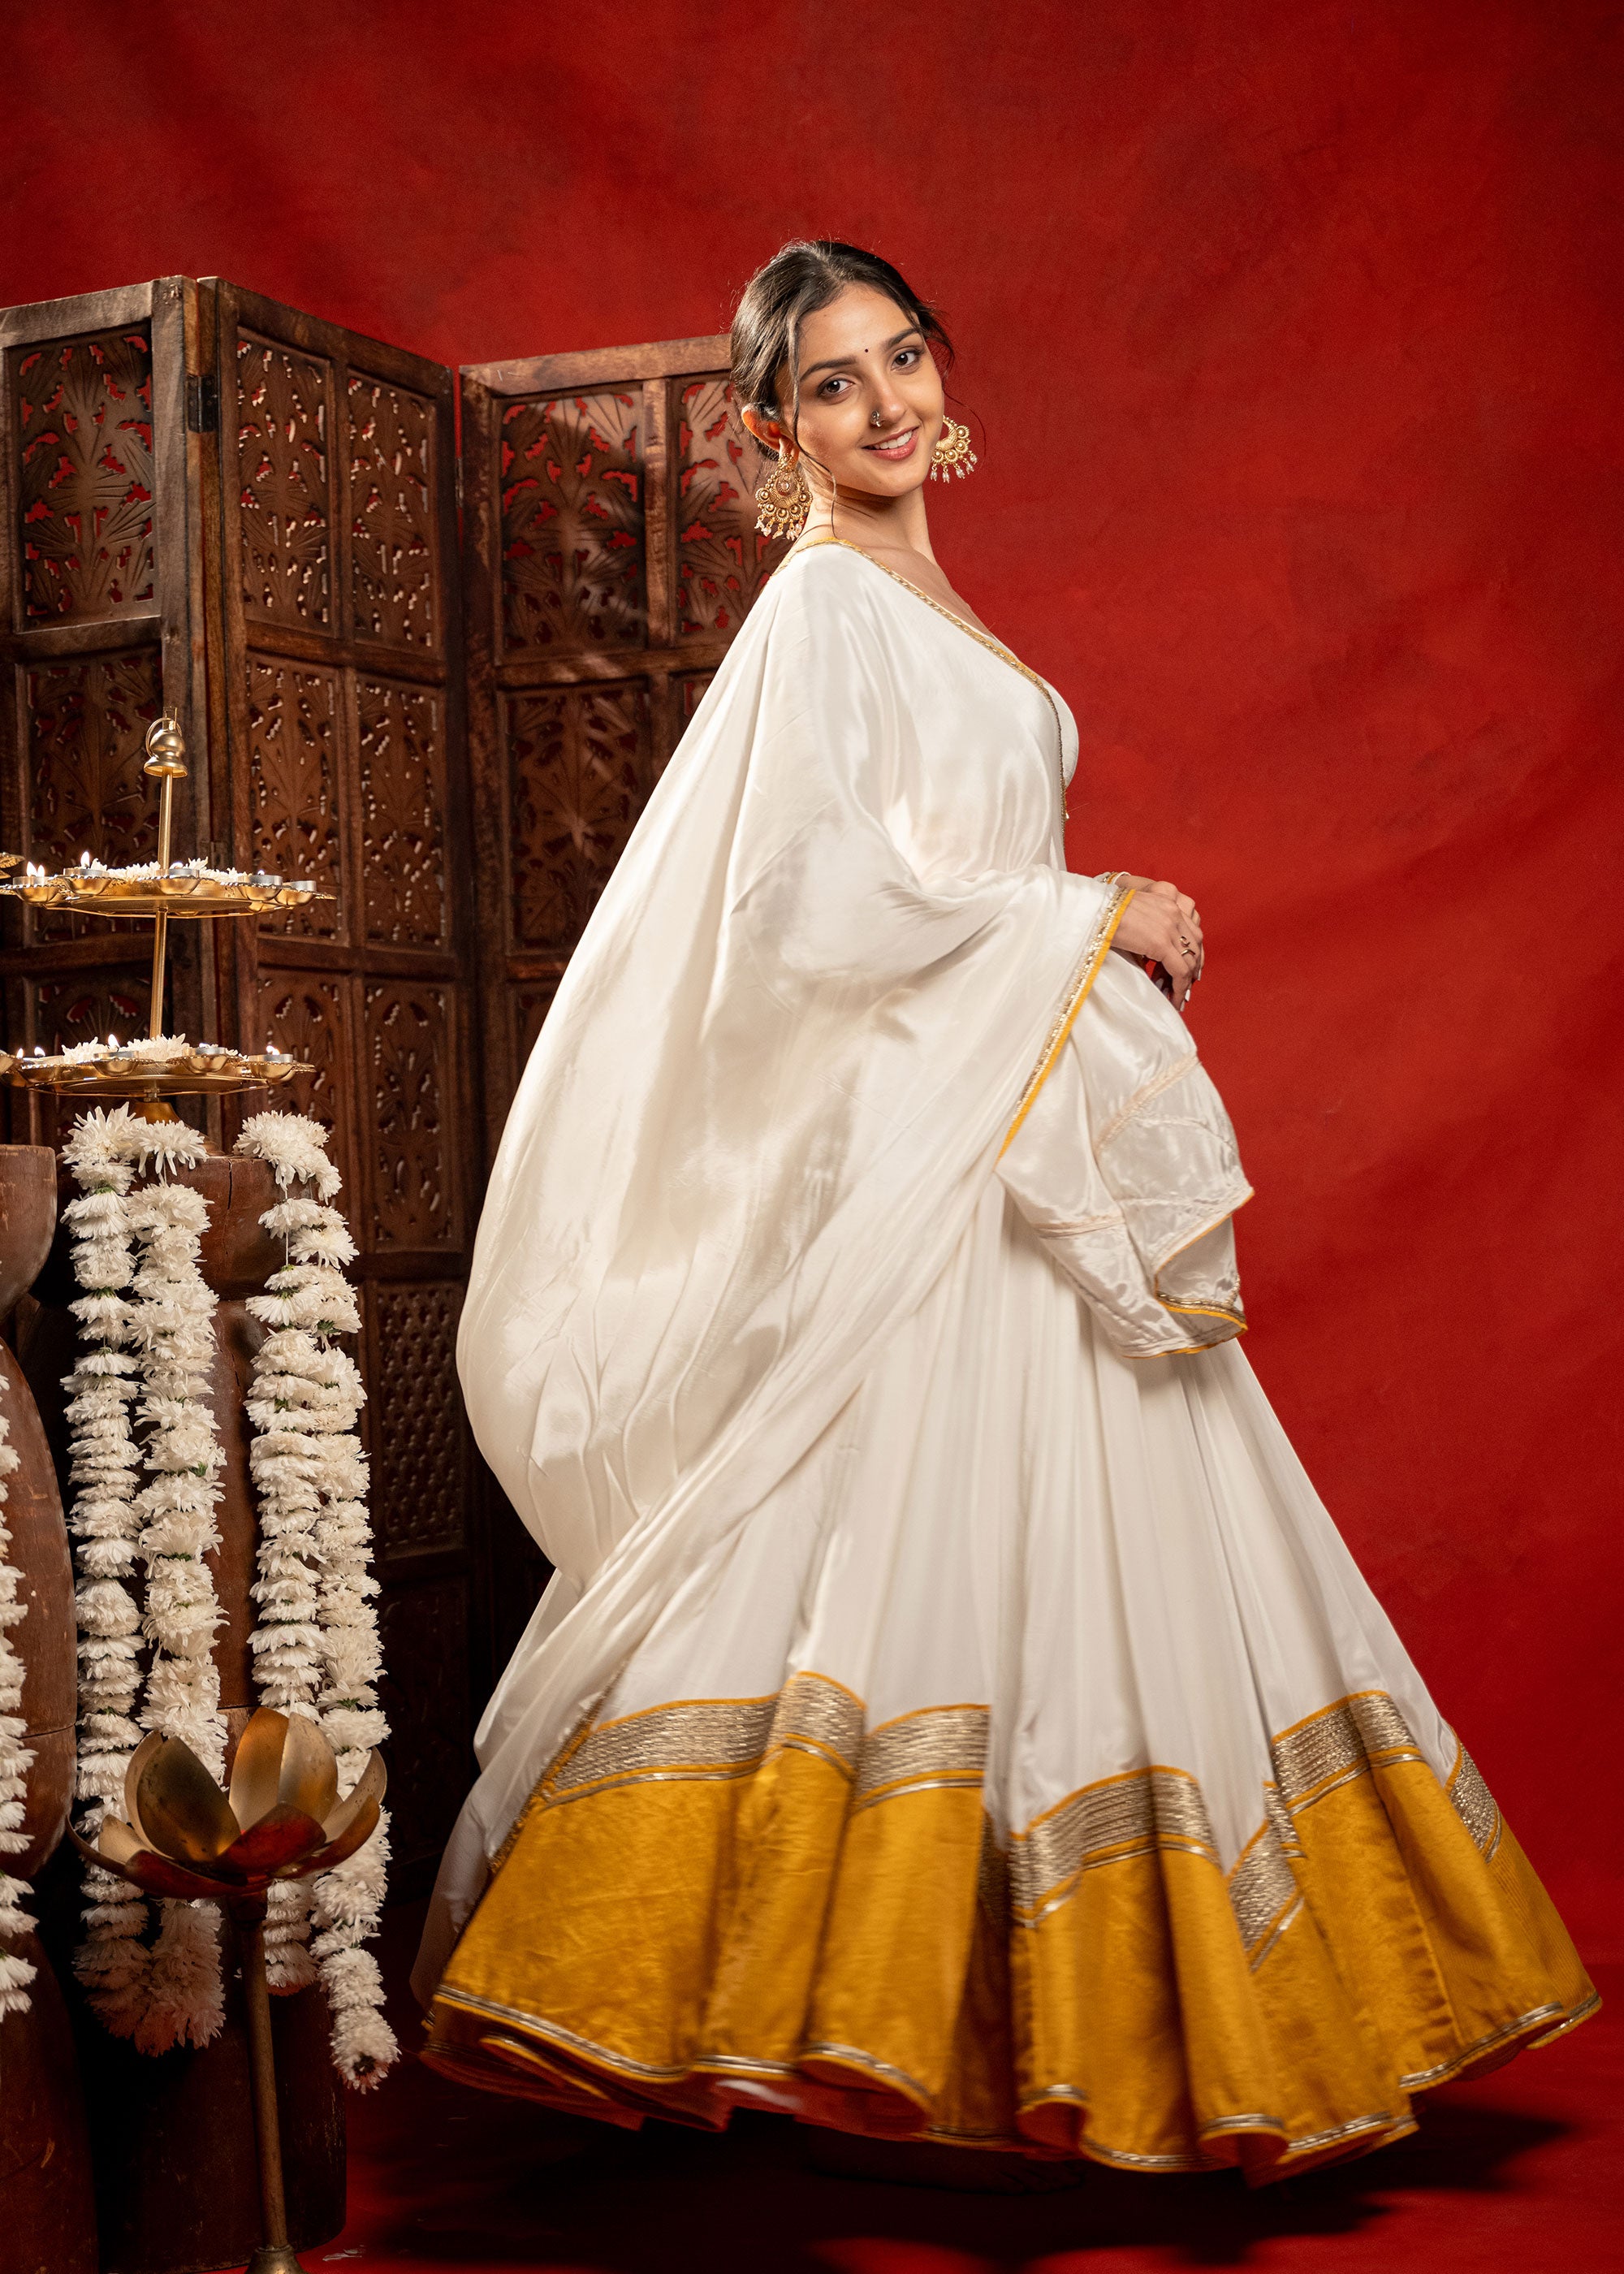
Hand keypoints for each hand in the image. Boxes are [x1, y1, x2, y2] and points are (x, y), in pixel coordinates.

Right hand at [1108, 876, 1203, 1010]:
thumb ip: (1146, 931)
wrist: (1091, 909)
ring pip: (1190, 960)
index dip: (1193, 951)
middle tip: (1184, 986)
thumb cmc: (1102, 914)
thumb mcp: (1131, 917)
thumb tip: (1148, 958)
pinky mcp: (1161, 942)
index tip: (1188, 969)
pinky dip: (1179, 988)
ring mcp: (1169, 926)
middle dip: (1193, 967)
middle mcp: (1173, 910)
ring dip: (1185, 982)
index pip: (1192, 928)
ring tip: (1177, 998)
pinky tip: (1173, 999)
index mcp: (1167, 898)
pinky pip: (1180, 971)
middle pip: (1195, 944)